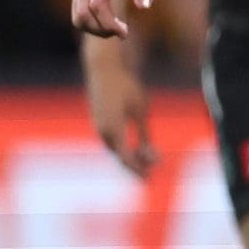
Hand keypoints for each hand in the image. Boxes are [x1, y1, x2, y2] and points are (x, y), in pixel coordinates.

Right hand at [70, 0, 164, 37]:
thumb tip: (143, 6)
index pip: (96, 4)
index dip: (108, 23)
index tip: (125, 34)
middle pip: (81, 12)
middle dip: (100, 28)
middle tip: (122, 34)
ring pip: (77, 13)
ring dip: (93, 28)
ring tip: (117, 30)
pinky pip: (78, 9)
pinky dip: (91, 21)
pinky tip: (109, 23)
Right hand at [80, 40, 156, 175]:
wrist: (104, 69)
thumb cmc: (126, 87)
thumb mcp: (141, 111)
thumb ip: (144, 134)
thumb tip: (151, 155)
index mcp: (114, 128)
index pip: (126, 156)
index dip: (138, 169)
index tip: (149, 179)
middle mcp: (102, 130)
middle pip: (119, 156)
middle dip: (135, 166)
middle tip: (149, 177)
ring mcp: (98, 126)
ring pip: (114, 149)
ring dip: (128, 157)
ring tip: (145, 164)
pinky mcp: (98, 121)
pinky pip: (110, 140)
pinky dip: (122, 148)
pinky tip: (133, 150)